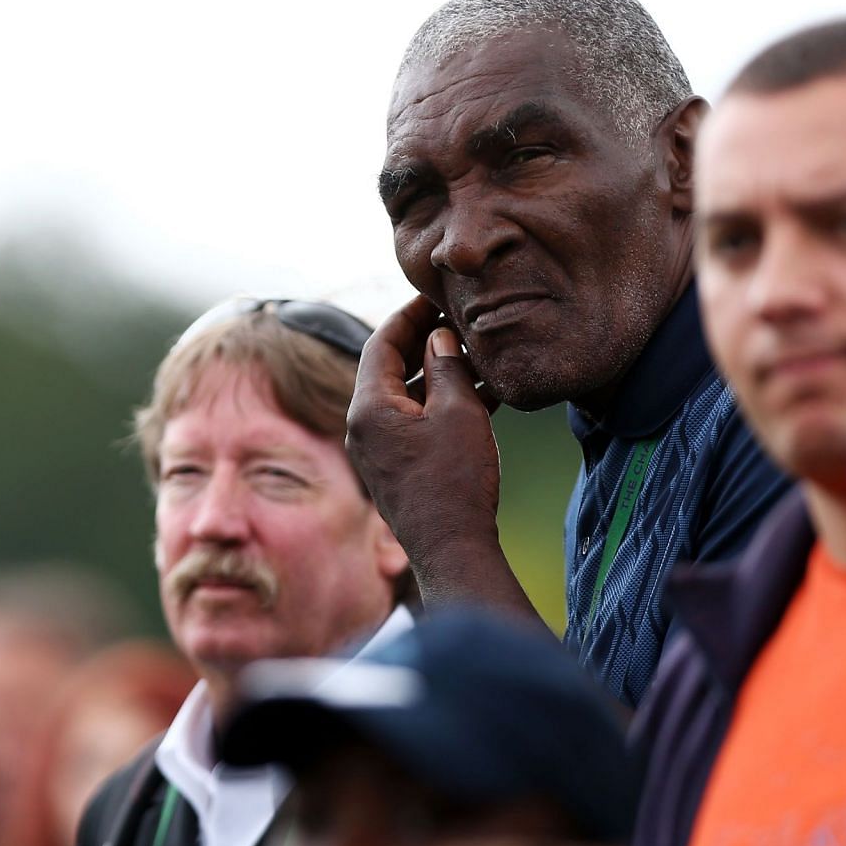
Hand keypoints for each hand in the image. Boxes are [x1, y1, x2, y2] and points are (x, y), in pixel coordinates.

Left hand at [347, 296, 507, 600]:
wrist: (452, 548)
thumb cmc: (455, 480)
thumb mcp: (458, 412)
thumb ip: (447, 367)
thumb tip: (439, 338)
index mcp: (368, 407)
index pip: (379, 343)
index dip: (408, 316)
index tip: (434, 297)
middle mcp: (363, 426)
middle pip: (390, 367)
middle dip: (425, 342)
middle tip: (458, 320)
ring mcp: (377, 449)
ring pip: (407, 396)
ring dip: (440, 374)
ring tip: (479, 354)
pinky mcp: (397, 467)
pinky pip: (415, 422)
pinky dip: (441, 404)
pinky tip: (482, 394)